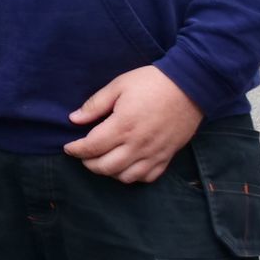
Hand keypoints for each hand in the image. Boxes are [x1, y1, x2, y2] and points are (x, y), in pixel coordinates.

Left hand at [64, 66, 202, 183]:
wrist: (190, 87)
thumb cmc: (151, 83)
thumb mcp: (118, 86)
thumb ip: (95, 105)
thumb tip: (74, 119)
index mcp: (123, 126)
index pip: (92, 147)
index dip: (76, 150)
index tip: (68, 148)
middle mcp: (138, 144)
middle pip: (106, 167)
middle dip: (89, 163)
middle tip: (83, 155)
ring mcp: (154, 153)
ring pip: (126, 177)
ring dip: (109, 172)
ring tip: (102, 160)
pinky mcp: (168, 156)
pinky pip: (148, 177)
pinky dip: (133, 176)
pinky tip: (126, 165)